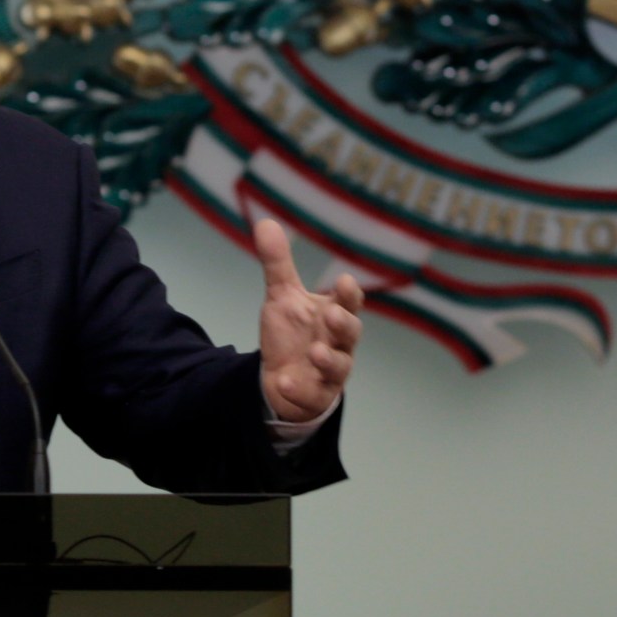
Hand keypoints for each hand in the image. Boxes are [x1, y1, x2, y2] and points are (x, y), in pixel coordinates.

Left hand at [254, 219, 362, 423]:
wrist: (283, 379)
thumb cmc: (293, 333)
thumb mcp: (282, 297)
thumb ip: (278, 263)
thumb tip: (265, 222)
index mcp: (334, 314)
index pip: (349, 302)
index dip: (349, 294)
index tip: (344, 281)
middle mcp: (338, 342)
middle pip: (351, 333)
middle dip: (344, 324)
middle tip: (330, 314)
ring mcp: (330, 371)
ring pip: (339, 366)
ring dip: (328, 359)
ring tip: (314, 352)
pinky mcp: (317, 395)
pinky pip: (313, 394)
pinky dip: (299, 388)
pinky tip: (284, 381)